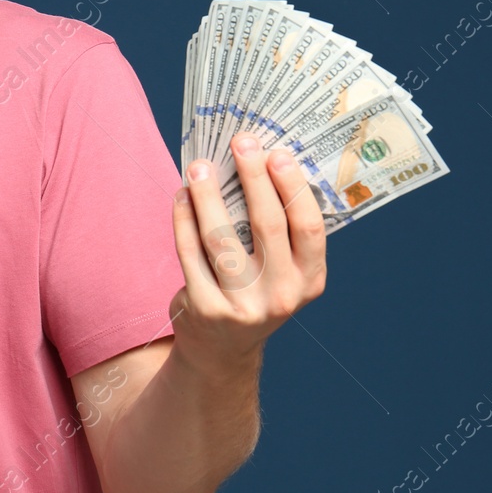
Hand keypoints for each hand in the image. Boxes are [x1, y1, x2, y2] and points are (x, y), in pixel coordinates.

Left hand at [168, 134, 326, 373]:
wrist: (221, 350)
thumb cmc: (254, 289)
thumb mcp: (281, 269)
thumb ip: (279, 228)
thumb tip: (260, 160)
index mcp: (309, 280)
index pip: (308, 227)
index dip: (292, 187)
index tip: (277, 152)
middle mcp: (281, 296)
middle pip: (266, 225)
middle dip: (253, 177)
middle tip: (241, 142)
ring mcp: (242, 306)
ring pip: (221, 237)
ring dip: (208, 194)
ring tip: (199, 165)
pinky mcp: (205, 309)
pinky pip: (190, 253)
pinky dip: (184, 219)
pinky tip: (182, 195)